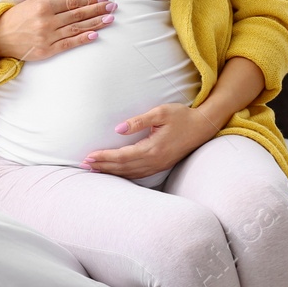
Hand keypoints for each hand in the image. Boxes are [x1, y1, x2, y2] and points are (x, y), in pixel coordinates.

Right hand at [0, 0, 115, 62]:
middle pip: (77, 14)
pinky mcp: (46, 51)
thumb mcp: (36, 1)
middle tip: (112, 6)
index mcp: (42, 5)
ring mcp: (46, 37)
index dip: (89, 0)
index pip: (72, 1)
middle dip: (97, 9)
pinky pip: (68, 44)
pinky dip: (82, 39)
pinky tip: (95, 35)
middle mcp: (45, 21)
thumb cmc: (18, 17)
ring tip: (109, 18)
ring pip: (76, 28)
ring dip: (95, 23)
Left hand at [82, 102, 225, 179]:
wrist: (203, 126)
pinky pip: (137, 174)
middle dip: (103, 166)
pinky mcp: (160, 165)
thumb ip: (139, 121)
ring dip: (111, 172)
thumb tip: (118, 129)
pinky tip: (115, 172)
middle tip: (84, 164)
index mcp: (153, 148)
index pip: (122, 156)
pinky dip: (123, 174)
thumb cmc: (182, 116)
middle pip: (123, 167)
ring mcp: (158, 165)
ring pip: (129, 173)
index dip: (104, 157)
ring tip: (94, 169)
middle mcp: (154, 161)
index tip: (89, 156)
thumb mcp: (160, 112)